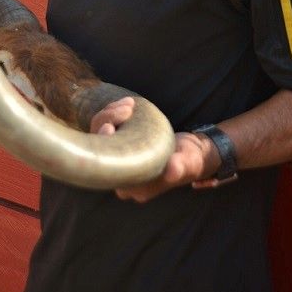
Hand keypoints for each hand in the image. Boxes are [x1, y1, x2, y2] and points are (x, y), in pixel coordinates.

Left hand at [91, 99, 219, 201]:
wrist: (190, 152)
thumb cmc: (190, 159)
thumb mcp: (189, 162)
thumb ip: (180, 167)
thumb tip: (172, 170)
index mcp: (135, 187)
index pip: (109, 171)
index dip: (103, 147)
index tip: (110, 126)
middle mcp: (122, 177)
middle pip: (100, 150)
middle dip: (107, 123)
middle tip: (124, 109)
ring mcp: (119, 160)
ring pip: (100, 135)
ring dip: (112, 114)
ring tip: (130, 104)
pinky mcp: (120, 144)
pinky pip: (108, 127)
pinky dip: (115, 113)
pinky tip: (129, 104)